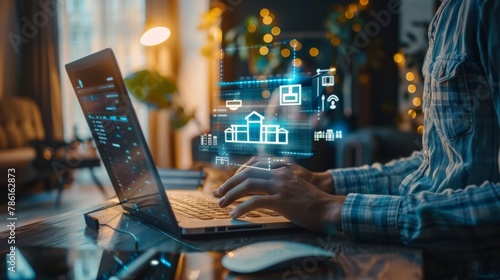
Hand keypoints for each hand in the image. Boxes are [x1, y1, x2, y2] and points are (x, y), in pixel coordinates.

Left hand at [216, 166, 344, 232]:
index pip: (252, 167)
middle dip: (229, 184)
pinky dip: (241, 208)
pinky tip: (234, 215)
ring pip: (248, 185)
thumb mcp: (292, 187)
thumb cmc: (311, 202)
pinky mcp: (281, 200)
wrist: (328, 209)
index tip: (227, 186)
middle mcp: (279, 174)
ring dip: (231, 195)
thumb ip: (277, 185)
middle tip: (218, 195)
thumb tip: (259, 193)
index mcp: (281, 169)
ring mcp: (280, 186)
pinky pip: (255, 202)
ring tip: (222, 205)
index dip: (236, 176)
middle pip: (246, 174)